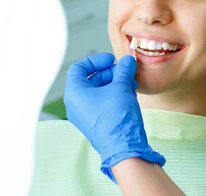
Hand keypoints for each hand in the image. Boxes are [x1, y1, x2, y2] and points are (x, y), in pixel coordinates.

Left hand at [64, 53, 164, 181]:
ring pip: (99, 91)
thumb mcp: (121, 87)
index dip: (96, 61)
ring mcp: (85, 114)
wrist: (123, 146)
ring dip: (116, 83)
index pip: (79, 68)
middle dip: (110, 72)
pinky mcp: (96, 122)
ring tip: (131, 83)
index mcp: (74, 93)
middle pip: (91, 79)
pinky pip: (103, 102)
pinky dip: (116, 95)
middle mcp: (76, 104)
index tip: (111, 59)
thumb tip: (127, 60)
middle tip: (125, 71)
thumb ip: (123, 70)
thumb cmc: (116, 117)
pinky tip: (130, 93)